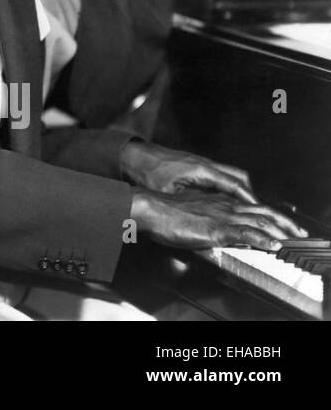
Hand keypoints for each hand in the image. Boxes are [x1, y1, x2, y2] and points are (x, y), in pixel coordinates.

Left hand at [121, 141, 256, 200]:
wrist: (134, 156)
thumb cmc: (149, 172)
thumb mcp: (169, 192)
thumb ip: (190, 204)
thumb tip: (206, 219)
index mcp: (202, 170)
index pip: (236, 184)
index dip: (250, 200)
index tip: (260, 213)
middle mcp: (205, 164)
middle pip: (238, 177)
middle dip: (249, 195)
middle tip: (256, 213)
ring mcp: (200, 163)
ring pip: (230, 175)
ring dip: (238, 191)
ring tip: (244, 210)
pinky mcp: (195, 166)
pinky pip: (219, 176)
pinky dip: (226, 188)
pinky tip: (223, 202)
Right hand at [132, 189, 306, 251]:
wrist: (148, 207)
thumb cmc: (161, 211)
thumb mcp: (186, 211)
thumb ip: (203, 217)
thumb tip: (211, 227)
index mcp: (215, 200)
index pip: (248, 204)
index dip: (266, 212)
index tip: (278, 220)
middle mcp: (222, 205)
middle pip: (261, 209)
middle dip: (282, 220)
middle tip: (296, 230)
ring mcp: (221, 215)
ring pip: (258, 219)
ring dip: (279, 229)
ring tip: (292, 237)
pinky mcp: (216, 228)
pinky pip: (246, 232)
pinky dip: (262, 238)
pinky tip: (272, 244)